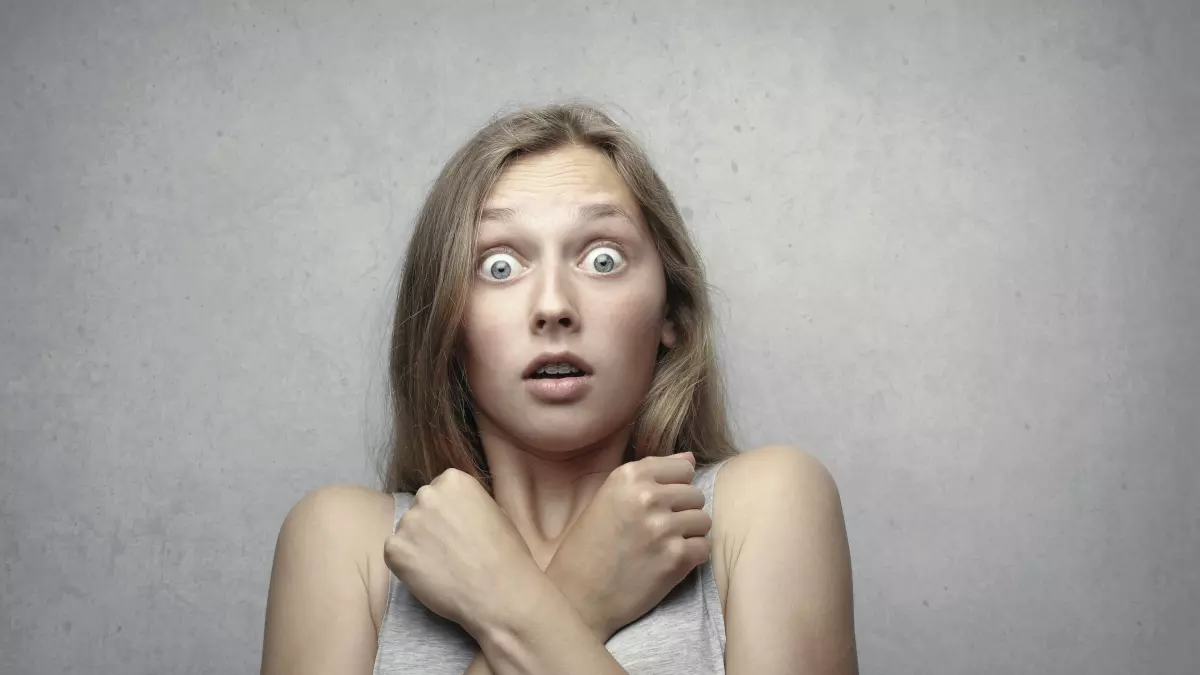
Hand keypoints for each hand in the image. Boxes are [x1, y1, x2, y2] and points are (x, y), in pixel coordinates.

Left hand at [384, 468, 542, 635]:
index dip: (447, 512)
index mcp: (453, 480)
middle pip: (420, 507)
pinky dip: (407, 566)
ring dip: (418, 545)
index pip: (439, 490)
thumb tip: (456, 511)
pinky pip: (395, 554)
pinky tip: (429, 576)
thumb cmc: (507, 554)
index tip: (457, 530)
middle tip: (448, 549)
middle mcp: (427, 494)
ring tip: (441, 566)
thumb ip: (468, 504)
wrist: (499, 591)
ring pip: (406, 531)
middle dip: (430, 525)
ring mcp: (408, 521)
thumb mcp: (495, 511)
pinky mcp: (394, 549)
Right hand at [546, 452, 711, 640]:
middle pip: (695, 494)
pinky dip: (692, 556)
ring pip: (703, 520)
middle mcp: (648, 496)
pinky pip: (704, 547)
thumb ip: (649, 476)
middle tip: (660, 530)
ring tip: (665, 545)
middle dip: (683, 512)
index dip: (674, 487)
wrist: (578, 596)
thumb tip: (690, 458)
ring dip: (690, 534)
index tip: (659, 504)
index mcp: (628, 476)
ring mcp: (663, 527)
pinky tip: (670, 562)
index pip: (682, 468)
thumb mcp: (609, 498)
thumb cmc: (589, 547)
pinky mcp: (676, 558)